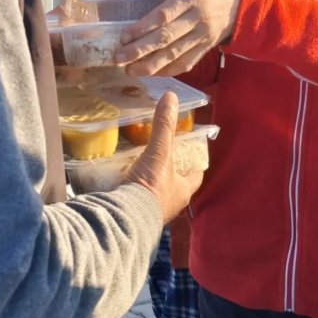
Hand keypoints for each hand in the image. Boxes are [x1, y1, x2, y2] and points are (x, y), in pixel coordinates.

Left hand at [113, 0, 241, 75]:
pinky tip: (152, 73)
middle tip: (118, 58)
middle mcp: (199, 18)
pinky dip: (169, 70)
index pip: (165, 15)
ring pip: (175, 54)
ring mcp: (203, 35)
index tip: (124, 36)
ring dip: (151, 65)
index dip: (144, 27)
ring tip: (129, 70)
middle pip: (166, 38)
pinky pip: (187, 62)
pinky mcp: (207, 46)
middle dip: (140, 50)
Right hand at [124, 92, 203, 224]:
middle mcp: (171, 204)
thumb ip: (164, 126)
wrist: (124, 220)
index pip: (196, 174)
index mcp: (183, 191)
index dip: (195, 161)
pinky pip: (135, 196)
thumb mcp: (159, 153)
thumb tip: (171, 97)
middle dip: (168, 169)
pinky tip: (121, 175)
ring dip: (148, 178)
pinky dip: (130, 186)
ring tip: (138, 160)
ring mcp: (151, 211)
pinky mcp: (132, 213)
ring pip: (154, 190)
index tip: (190, 148)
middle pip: (174, 182)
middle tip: (161, 151)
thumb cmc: (150, 188)